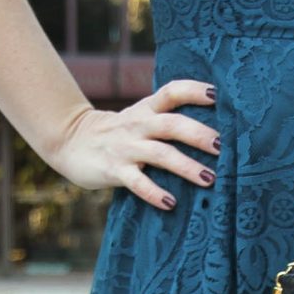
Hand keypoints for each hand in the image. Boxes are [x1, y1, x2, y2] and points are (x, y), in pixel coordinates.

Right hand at [47, 80, 220, 210]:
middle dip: (199, 134)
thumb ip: (168, 119)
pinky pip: (137, 182)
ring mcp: (126, 148)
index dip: (194, 91)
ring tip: (210, 179)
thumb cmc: (120, 133)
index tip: (218, 95)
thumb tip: (213, 131)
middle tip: (223, 147)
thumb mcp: (141, 118)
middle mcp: (138, 125)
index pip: (172, 92)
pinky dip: (154, 193)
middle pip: (172, 124)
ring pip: (160, 154)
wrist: (70, 141)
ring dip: (186, 166)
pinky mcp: (114, 170)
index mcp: (147, 109)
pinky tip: (171, 203)